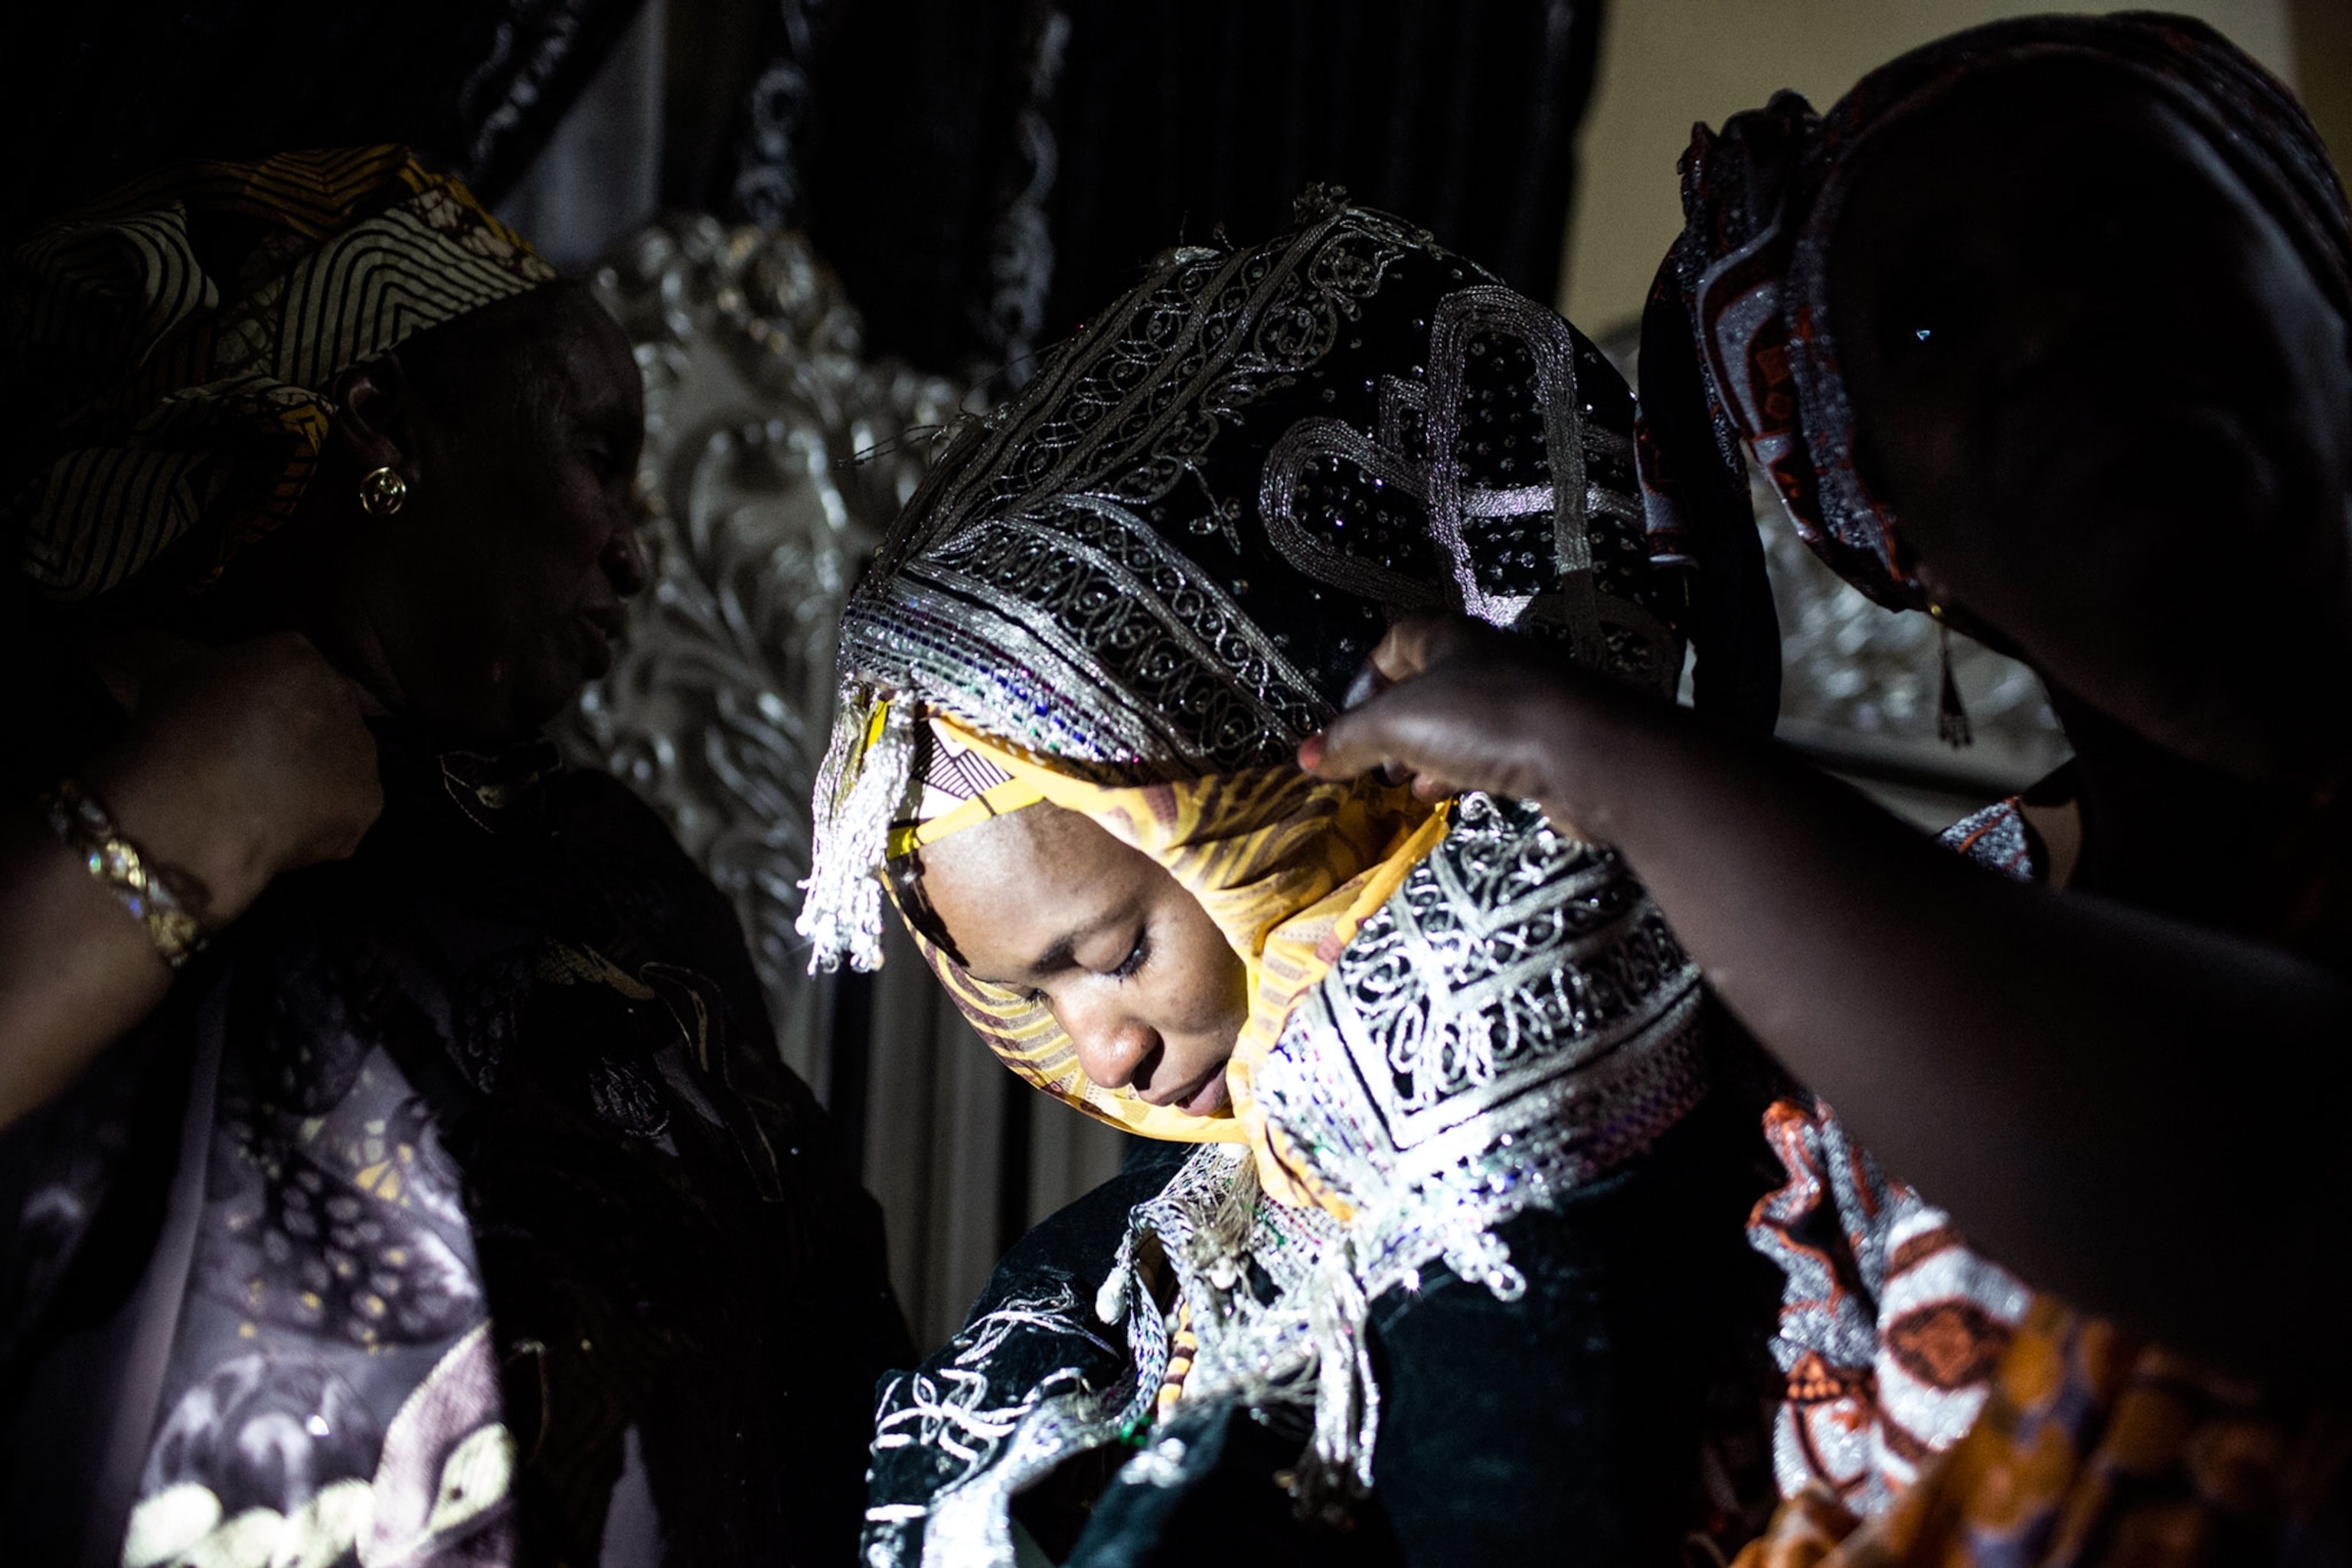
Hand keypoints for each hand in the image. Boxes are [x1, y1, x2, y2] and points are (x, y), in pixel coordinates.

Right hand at [81, 631, 384, 924]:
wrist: (191, 808)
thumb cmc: (169, 739)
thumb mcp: (178, 680)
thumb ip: (222, 680)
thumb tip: (229, 700)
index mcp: (296, 653)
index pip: (292, 673)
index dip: (268, 706)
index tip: (244, 731)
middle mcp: (341, 693)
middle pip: (325, 714)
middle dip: (299, 738)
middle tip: (260, 770)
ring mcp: (361, 748)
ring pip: (342, 762)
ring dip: (316, 779)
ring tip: (269, 806)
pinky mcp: (368, 800)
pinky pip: (345, 809)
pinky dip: (320, 822)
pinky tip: (282, 832)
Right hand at [1300, 614, 1598, 828]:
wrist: (1586, 752)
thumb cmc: (1486, 718)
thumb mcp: (1399, 725)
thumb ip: (1350, 740)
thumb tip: (1306, 757)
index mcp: (1448, 637)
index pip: (1394, 642)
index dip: (1364, 680)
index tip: (1347, 723)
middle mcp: (1484, 661)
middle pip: (1424, 685)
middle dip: (1393, 726)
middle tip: (1375, 761)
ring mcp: (1516, 701)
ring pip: (1456, 723)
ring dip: (1425, 753)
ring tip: (1406, 784)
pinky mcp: (1541, 742)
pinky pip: (1488, 751)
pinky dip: (1461, 771)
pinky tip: (1449, 793)